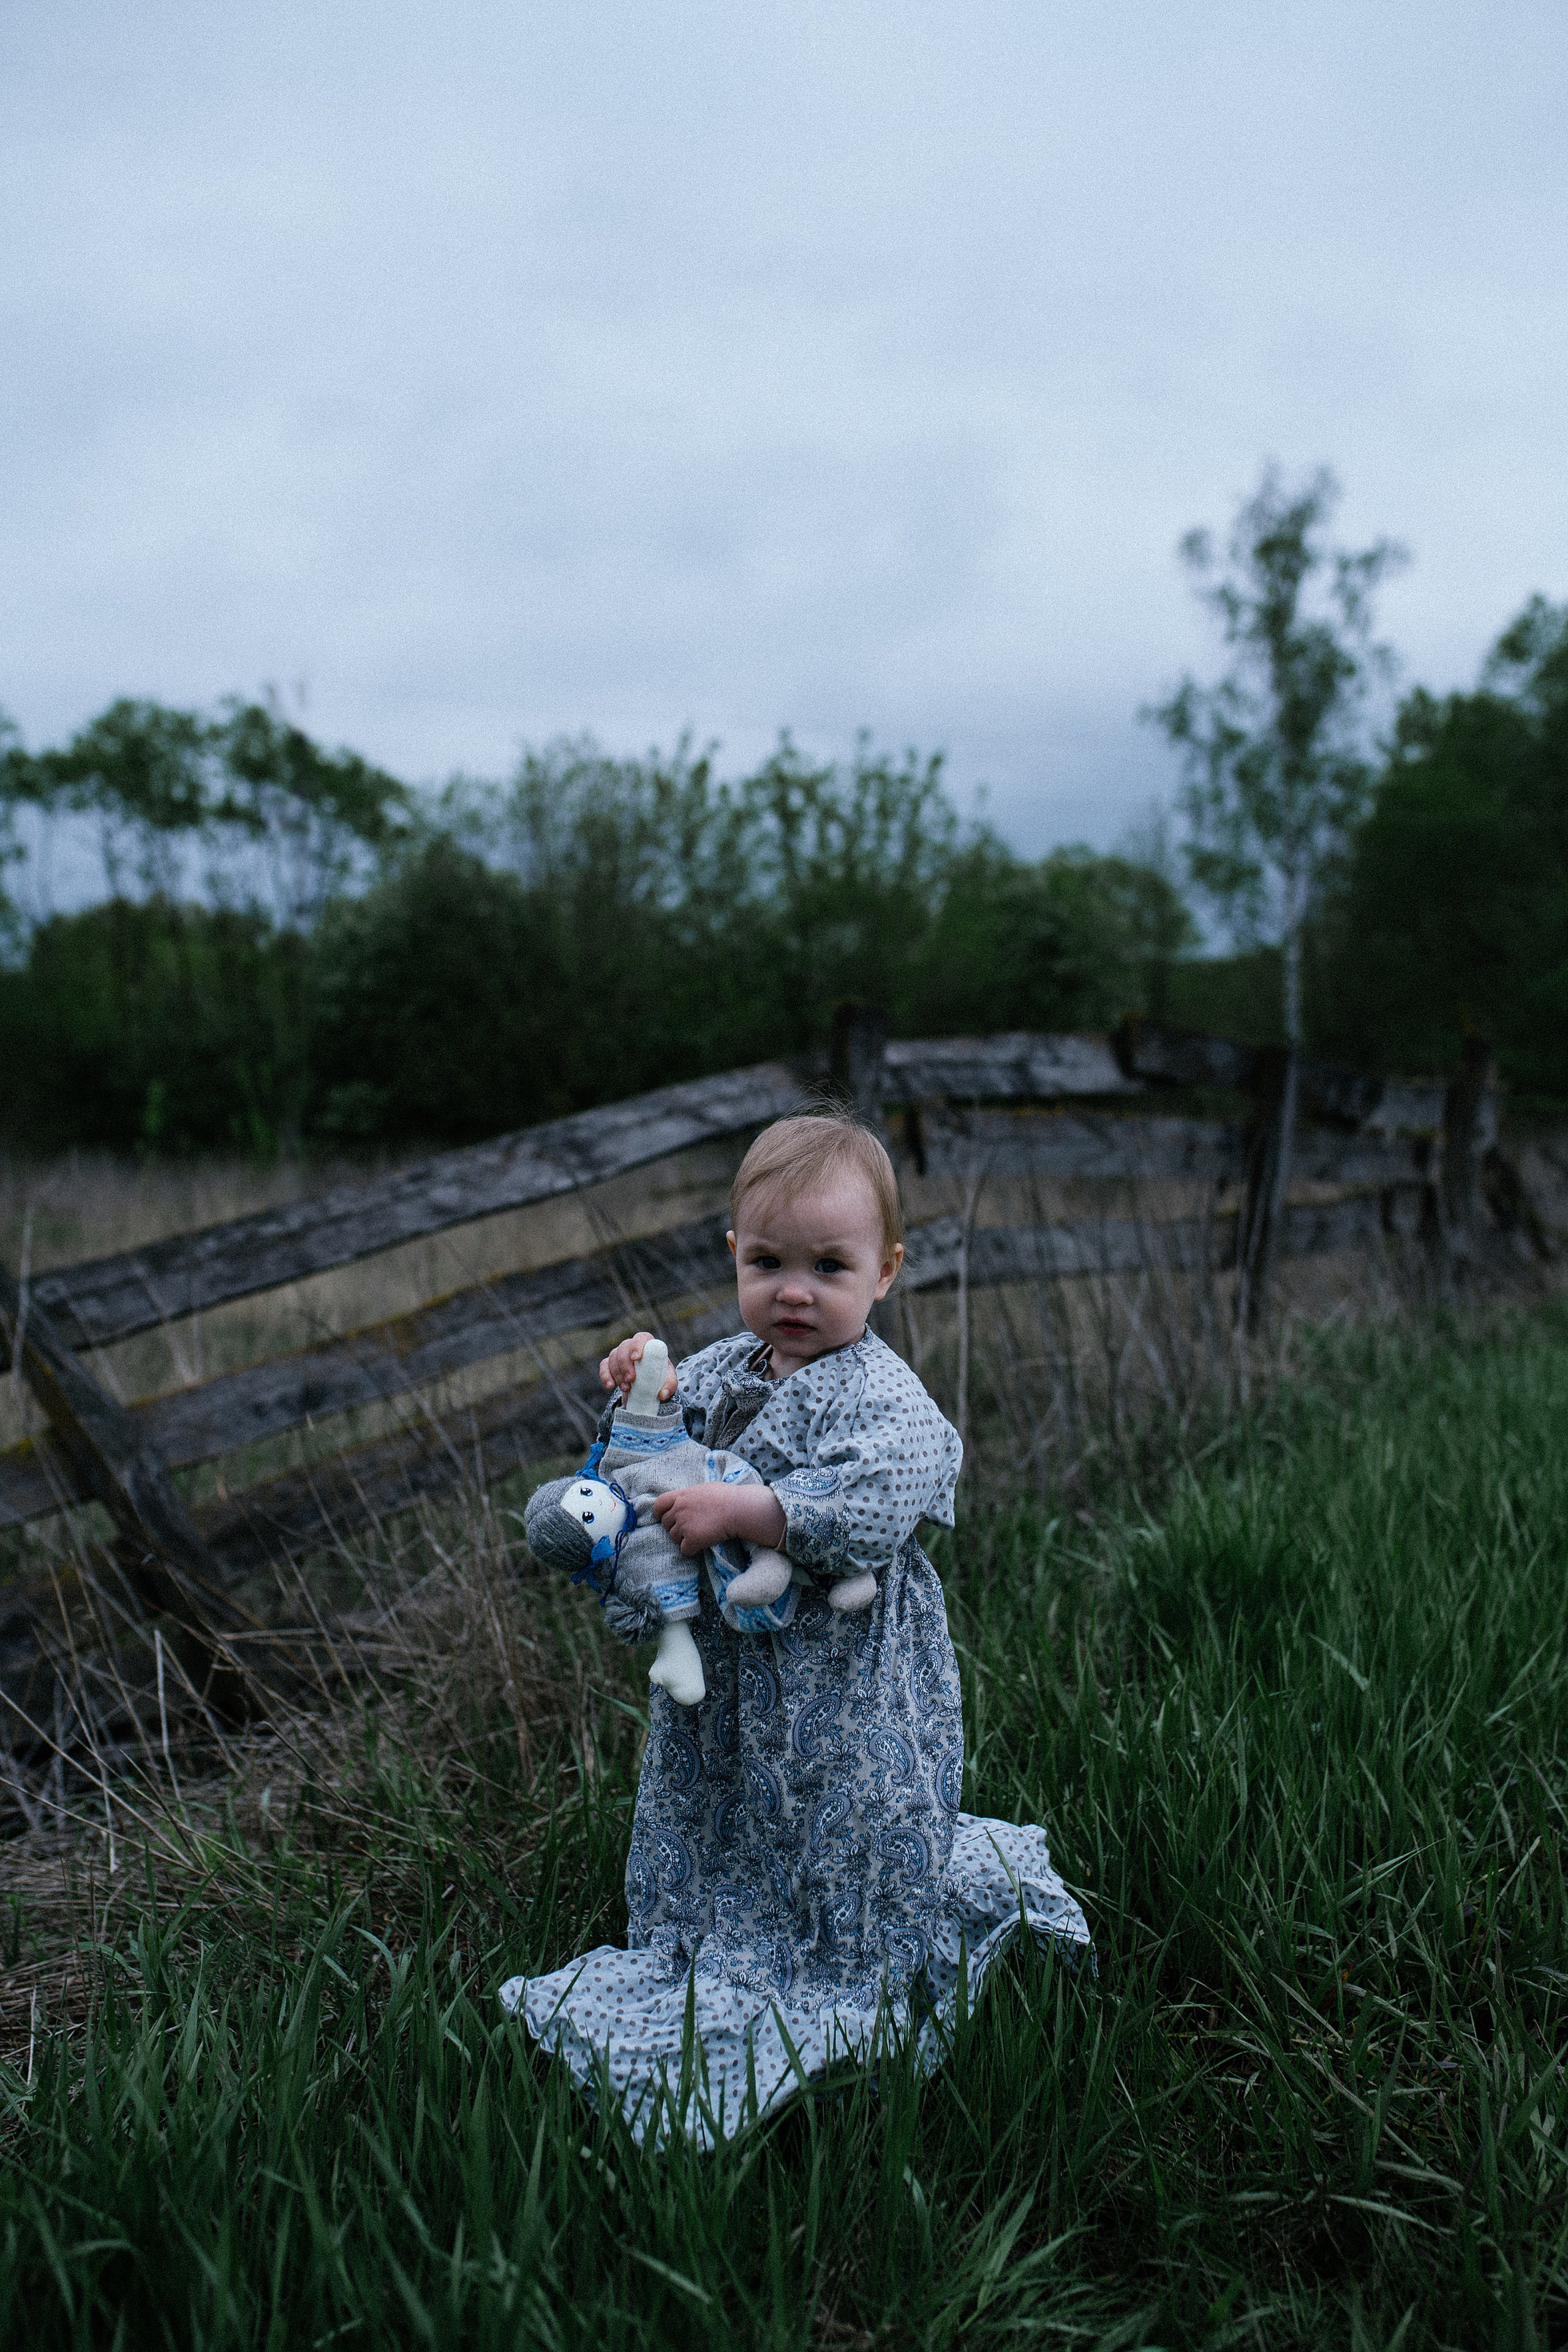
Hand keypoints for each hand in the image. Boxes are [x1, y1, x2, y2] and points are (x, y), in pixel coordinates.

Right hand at [599, 1331, 676, 1399]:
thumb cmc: (660, 1377)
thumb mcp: (668, 1381)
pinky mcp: (610, 1364)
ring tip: (626, 1389)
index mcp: (648, 1345)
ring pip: (613, 1357)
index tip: (636, 1358)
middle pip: (624, 1348)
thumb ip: (669, 1385)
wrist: (647, 1384)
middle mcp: (632, 1347)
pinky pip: (604, 1366)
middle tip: (631, 1379)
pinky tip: (610, 1386)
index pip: (641, 1338)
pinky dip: (605, 1376)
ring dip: (617, 1373)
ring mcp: (620, 1354)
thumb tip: (662, 1394)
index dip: (636, 1345)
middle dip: (625, 1364)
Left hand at [649, 1482, 786, 1556]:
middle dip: (675, 1527)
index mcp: (682, 1496)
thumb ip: (692, 1496)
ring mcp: (684, 1525)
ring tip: (700, 1534)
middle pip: (666, 1524)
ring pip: (674, 1538)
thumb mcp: (706, 1489)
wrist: (738, 1509)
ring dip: (684, 1539)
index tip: (664, 1518)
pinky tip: (703, 1543)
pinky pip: (684, 1550)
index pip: (659, 1504)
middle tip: (690, 1528)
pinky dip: (692, 1549)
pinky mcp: (692, 1539)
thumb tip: (690, 1500)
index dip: (659, 1513)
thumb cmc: (728, 1497)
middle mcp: (679, 1510)